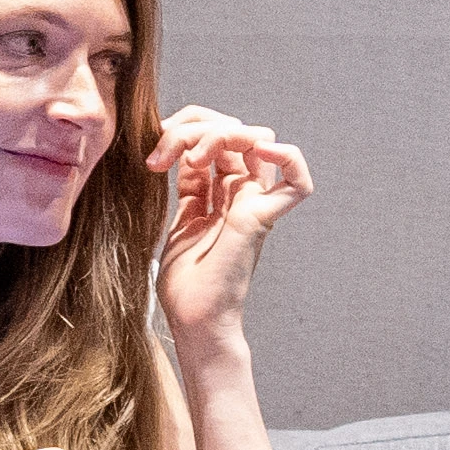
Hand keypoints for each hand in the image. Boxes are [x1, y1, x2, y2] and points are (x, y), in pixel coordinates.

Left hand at [146, 104, 313, 348]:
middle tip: (160, 156)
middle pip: (231, 131)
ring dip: (217, 135)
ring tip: (190, 158)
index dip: (182, 131)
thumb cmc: (185, 284)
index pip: (213, 136)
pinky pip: (297, 182)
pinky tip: (258, 150)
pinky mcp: (261, 218)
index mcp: (221, 193)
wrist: (192, 320)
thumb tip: (176, 152)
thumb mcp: (178, 220)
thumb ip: (187, 187)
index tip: (152, 155)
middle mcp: (242, 194)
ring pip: (256, 139)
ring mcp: (255, 204)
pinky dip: (286, 156)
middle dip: (192, 129)